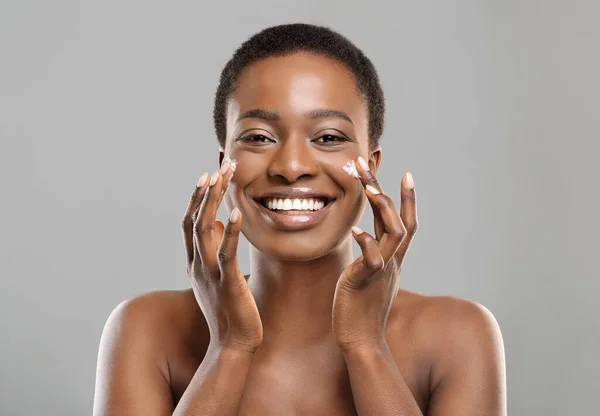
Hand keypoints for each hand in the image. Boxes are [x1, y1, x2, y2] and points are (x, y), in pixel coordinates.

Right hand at [181, 159, 262, 352]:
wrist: (232, 344)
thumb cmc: (229, 308)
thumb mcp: (218, 275)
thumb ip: (217, 248)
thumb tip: (222, 221)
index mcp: (195, 262)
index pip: (191, 222)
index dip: (196, 197)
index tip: (208, 174)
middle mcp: (198, 264)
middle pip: (196, 220)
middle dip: (206, 191)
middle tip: (219, 166)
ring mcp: (210, 274)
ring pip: (205, 231)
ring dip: (212, 203)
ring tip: (222, 178)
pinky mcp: (227, 284)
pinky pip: (227, 254)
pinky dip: (231, 233)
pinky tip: (238, 213)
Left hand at [332, 157, 417, 351]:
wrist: (361, 340)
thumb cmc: (362, 308)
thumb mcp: (372, 276)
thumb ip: (373, 257)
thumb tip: (368, 242)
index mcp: (392, 258)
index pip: (405, 223)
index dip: (408, 199)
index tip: (406, 174)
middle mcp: (391, 261)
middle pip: (398, 219)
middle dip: (384, 189)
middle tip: (366, 163)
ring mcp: (381, 271)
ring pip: (393, 234)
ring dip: (383, 208)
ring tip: (368, 187)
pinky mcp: (365, 282)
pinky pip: (371, 260)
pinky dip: (366, 243)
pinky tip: (354, 228)